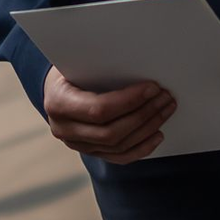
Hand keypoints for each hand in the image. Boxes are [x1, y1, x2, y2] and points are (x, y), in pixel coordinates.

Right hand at [43, 67, 175, 163]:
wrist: (54, 88)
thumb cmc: (68, 68)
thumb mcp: (75, 62)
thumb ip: (98, 68)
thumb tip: (136, 66)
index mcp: (58, 103)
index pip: (99, 110)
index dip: (129, 101)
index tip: (152, 88)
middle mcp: (64, 129)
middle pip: (112, 132)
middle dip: (144, 115)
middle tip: (164, 98)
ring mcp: (77, 145)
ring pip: (119, 145)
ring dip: (147, 128)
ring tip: (165, 110)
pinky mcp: (90, 153)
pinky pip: (120, 157)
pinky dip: (142, 147)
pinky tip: (157, 134)